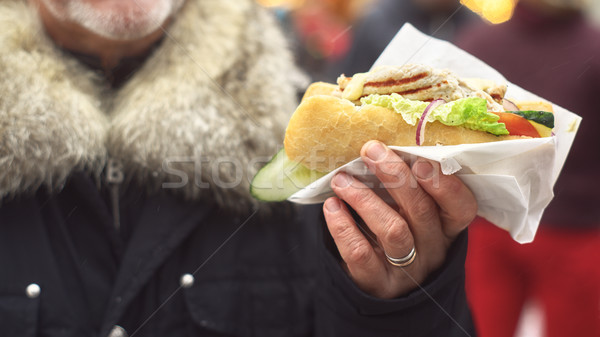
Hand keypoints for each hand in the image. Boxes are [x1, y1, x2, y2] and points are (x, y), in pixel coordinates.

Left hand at [323, 140, 476, 298]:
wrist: (375, 285)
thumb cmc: (392, 231)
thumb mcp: (408, 213)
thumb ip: (404, 187)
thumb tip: (380, 148)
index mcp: (447, 228)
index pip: (462, 208)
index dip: (445, 185)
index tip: (420, 160)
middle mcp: (433, 250)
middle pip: (421, 211)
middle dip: (395, 176)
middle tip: (370, 151)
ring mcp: (407, 271)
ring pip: (392, 230)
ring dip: (364, 199)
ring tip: (341, 180)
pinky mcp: (378, 283)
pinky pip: (360, 254)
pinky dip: (343, 226)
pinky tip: (332, 206)